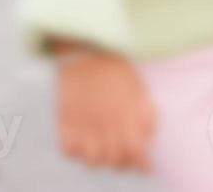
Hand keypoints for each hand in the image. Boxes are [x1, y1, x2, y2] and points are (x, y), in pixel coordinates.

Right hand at [54, 44, 156, 171]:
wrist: (87, 48)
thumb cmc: (116, 69)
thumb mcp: (139, 89)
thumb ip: (147, 117)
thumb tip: (148, 141)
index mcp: (127, 117)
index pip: (136, 155)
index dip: (141, 163)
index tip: (142, 163)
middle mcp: (106, 124)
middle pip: (114, 162)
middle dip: (120, 161)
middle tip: (119, 152)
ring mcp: (83, 123)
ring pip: (92, 161)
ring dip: (98, 158)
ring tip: (100, 147)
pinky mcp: (64, 119)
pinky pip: (68, 150)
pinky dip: (75, 151)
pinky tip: (81, 141)